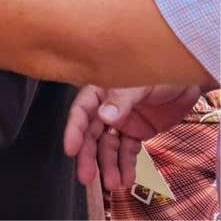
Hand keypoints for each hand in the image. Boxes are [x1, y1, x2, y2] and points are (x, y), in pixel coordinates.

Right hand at [63, 84, 202, 188]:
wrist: (188, 84)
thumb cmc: (160, 75)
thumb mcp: (140, 84)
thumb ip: (122, 100)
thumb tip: (103, 116)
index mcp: (100, 91)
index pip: (82, 111)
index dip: (74, 130)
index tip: (70, 150)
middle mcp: (106, 108)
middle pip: (92, 134)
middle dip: (89, 156)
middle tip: (86, 177)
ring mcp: (122, 122)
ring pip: (109, 146)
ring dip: (109, 165)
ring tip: (114, 184)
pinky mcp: (137, 132)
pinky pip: (128, 150)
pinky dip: (126, 164)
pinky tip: (128, 178)